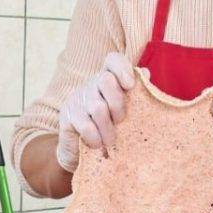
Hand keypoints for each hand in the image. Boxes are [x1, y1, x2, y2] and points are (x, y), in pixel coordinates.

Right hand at [56, 52, 135, 171]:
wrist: (81, 152)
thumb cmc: (109, 129)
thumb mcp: (125, 112)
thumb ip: (136, 94)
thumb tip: (145, 73)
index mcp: (107, 80)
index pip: (113, 60)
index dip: (122, 68)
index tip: (130, 85)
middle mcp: (91, 85)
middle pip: (106, 80)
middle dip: (118, 104)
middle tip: (120, 121)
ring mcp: (76, 99)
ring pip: (98, 107)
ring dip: (108, 128)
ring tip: (110, 140)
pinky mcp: (67, 117)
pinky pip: (86, 126)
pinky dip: (96, 138)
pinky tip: (97, 144)